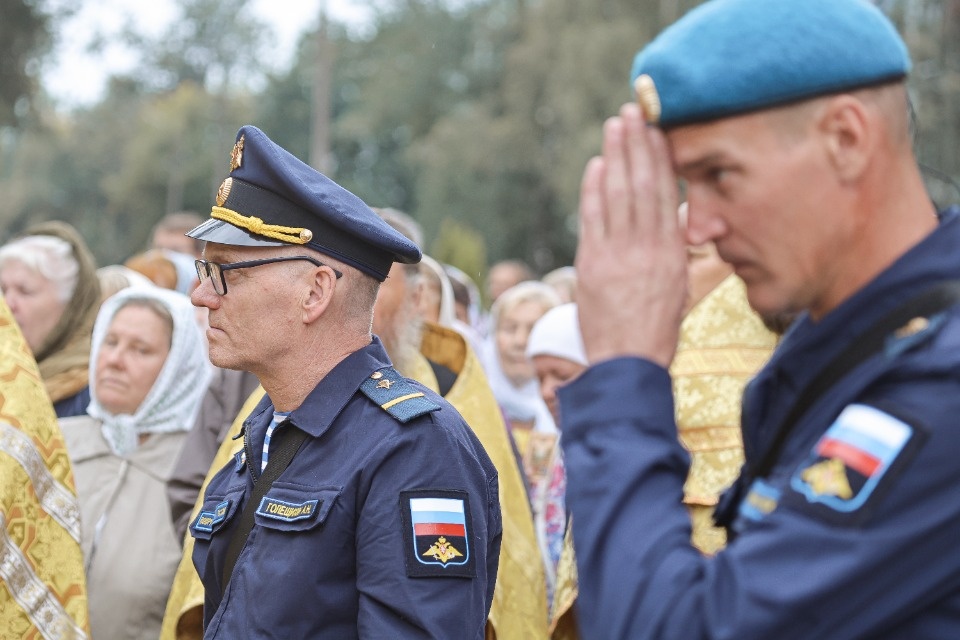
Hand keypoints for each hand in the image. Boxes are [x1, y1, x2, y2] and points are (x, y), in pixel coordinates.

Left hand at [575, 103, 686, 368]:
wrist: (628, 363)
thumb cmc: (655, 328)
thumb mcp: (677, 285)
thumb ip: (672, 248)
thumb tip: (672, 217)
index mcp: (672, 252)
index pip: (666, 194)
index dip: (660, 158)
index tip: (657, 130)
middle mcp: (648, 247)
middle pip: (642, 185)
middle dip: (637, 145)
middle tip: (632, 112)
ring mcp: (618, 254)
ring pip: (618, 194)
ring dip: (616, 156)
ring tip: (615, 126)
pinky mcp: (591, 264)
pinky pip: (593, 218)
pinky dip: (594, 189)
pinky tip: (597, 165)